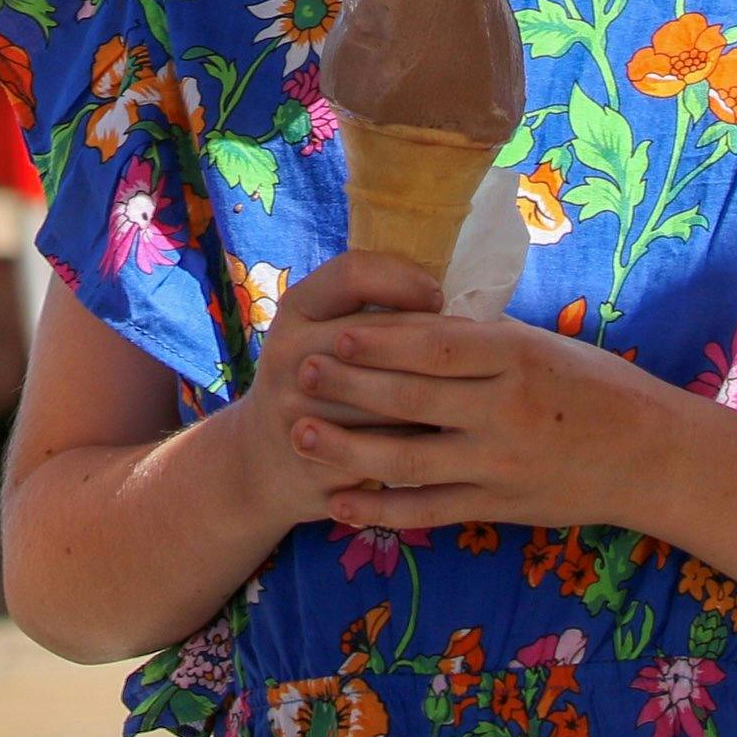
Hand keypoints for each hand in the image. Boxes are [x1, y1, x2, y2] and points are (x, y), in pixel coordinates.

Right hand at [225, 250, 447, 525]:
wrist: (261, 462)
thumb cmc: (314, 383)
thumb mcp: (319, 332)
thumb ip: (366, 310)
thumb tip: (445, 298)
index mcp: (295, 308)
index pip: (354, 273)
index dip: (404, 280)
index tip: (437, 298)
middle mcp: (290, 352)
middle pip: (381, 335)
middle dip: (436, 343)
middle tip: (475, 350)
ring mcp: (299, 407)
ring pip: (393, 395)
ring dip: (440, 395)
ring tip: (472, 391)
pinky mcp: (319, 457)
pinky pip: (391, 446)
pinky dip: (425, 441)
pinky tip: (449, 436)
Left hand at [291, 308, 687, 533]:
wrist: (651, 456)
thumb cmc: (595, 385)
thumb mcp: (541, 344)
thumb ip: (479, 338)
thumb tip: (411, 317)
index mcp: (516, 358)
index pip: (435, 347)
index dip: (379, 341)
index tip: (333, 333)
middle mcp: (506, 411)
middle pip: (412, 399)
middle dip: (349, 387)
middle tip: (300, 372)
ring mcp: (500, 464)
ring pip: (409, 459)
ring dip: (348, 449)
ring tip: (302, 434)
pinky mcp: (499, 507)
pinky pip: (429, 511)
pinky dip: (382, 510)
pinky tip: (341, 504)